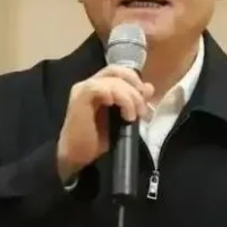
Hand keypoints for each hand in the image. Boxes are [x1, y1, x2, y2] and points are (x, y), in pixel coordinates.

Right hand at [56, 65, 153, 181]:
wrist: (77, 155)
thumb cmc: (97, 139)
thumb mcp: (123, 119)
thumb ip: (134, 101)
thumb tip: (149, 87)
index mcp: (101, 86)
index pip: (121, 72)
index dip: (136, 81)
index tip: (146, 100)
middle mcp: (91, 83)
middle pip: (117, 71)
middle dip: (134, 88)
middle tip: (142, 110)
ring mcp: (84, 88)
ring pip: (111, 80)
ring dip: (128, 97)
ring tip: (131, 117)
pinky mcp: (79, 97)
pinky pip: (97, 87)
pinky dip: (114, 96)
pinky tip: (120, 111)